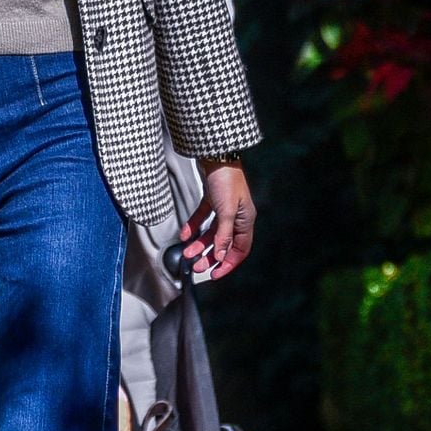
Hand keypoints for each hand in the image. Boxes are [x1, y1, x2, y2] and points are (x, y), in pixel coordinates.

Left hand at [180, 162, 256, 280]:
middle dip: (210, 257)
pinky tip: (185, 234)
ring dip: (200, 244)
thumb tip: (221, 257)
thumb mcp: (226, 211)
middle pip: (224, 244)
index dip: (228, 264)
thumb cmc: (226, 180)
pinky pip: (203, 218)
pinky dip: (194, 226)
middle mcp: (237, 216)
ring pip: (212, 233)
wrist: (216, 154)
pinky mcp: (212, 199)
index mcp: (246, 220)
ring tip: (187, 253)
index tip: (214, 275)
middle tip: (196, 267)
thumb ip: (223, 236)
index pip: (240, 250)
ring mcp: (225, 207)